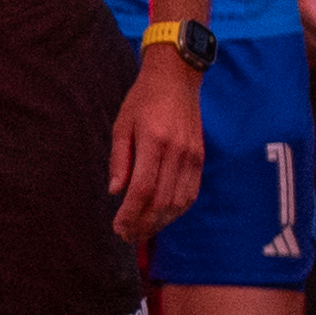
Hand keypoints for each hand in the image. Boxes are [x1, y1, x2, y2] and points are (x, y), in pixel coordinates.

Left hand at [107, 47, 201, 240]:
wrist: (176, 79)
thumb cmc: (143, 100)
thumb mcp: (122, 125)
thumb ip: (119, 160)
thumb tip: (116, 192)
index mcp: (154, 140)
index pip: (143, 189)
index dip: (131, 213)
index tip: (118, 227)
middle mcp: (177, 151)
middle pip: (162, 200)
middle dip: (143, 223)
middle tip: (127, 236)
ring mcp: (192, 155)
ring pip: (179, 201)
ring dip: (160, 221)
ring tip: (142, 231)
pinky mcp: (199, 158)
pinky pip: (191, 192)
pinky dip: (177, 210)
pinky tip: (162, 216)